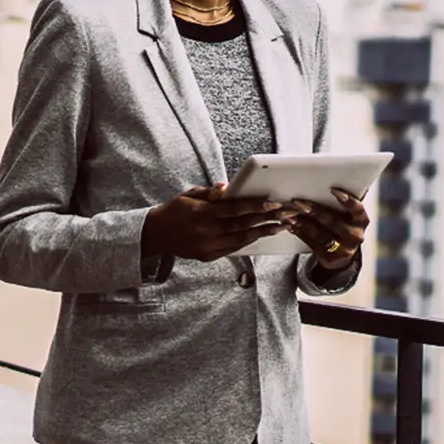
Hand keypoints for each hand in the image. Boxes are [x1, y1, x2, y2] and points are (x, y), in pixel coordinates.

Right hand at [142, 183, 301, 261]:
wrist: (156, 235)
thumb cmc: (175, 210)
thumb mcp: (189, 194)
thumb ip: (210, 192)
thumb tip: (226, 187)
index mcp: (202, 214)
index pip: (235, 210)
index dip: (256, 206)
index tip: (274, 202)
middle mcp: (207, 232)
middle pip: (243, 225)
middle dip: (267, 219)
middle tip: (287, 214)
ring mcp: (208, 246)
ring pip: (242, 239)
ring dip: (263, 232)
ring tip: (282, 226)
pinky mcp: (208, 256)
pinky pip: (233, 248)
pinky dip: (249, 241)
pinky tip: (262, 235)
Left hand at [291, 187, 369, 270]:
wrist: (343, 255)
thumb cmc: (344, 225)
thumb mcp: (349, 215)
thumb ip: (346, 200)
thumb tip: (342, 175)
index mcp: (362, 221)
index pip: (358, 209)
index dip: (347, 200)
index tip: (333, 190)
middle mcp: (356, 236)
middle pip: (332, 222)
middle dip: (314, 210)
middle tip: (297, 201)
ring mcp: (343, 249)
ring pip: (319, 233)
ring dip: (302, 222)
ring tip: (288, 213)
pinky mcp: (329, 258)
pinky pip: (311, 243)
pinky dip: (299, 232)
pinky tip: (290, 224)